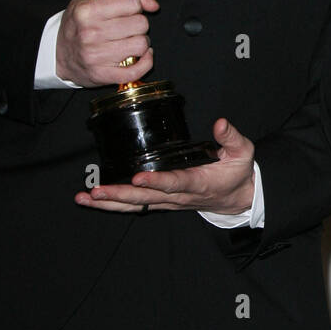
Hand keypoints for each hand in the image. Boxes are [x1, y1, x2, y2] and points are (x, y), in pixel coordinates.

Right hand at [55, 0, 158, 86]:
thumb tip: (153, 5)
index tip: (126, 9)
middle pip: (141, 24)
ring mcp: (95, 56)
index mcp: (87, 11)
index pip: (133, 3)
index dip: (134, 5)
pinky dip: (145, 63)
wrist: (58, 54)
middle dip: (138, 24)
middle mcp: (90, 33)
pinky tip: (140, 56)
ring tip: (128, 40)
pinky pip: (136, 71)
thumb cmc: (79, 23)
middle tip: (127, 26)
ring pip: (141, 45)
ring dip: (140, 42)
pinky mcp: (102, 75)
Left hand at [74, 117, 255, 215]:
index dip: (157, 181)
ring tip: (87, 197)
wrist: (238, 198)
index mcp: (198, 182)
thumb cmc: (238, 173)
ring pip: (137, 206)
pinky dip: (115, 204)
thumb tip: (220, 123)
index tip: (138, 177)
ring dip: (111, 202)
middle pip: (146, 199)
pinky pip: (136, 206)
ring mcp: (169, 202)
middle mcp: (179, 196)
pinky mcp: (162, 202)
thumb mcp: (243, 152)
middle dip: (120, 194)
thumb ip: (231, 137)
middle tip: (97, 190)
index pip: (175, 182)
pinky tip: (95, 200)